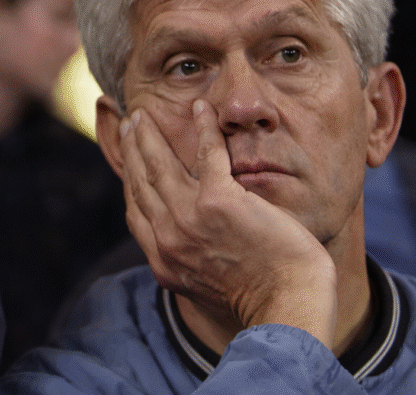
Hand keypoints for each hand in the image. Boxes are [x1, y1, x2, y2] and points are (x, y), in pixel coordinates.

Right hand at [120, 99, 336, 345]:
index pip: (136, 209)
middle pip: (141, 181)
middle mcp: (168, 238)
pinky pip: (207, 153)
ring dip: (150, 135)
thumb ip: (188, 261)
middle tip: (128, 123)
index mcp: (164, 260)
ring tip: (144, 115)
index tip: (128, 157)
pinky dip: (203, 127)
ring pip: (161, 165)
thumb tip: (183, 247)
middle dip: (131, 148)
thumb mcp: (207, 287)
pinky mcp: (220, 201)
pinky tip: (202, 108)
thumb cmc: (263, 301)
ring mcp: (190, 218)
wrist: (287, 309)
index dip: (129, 177)